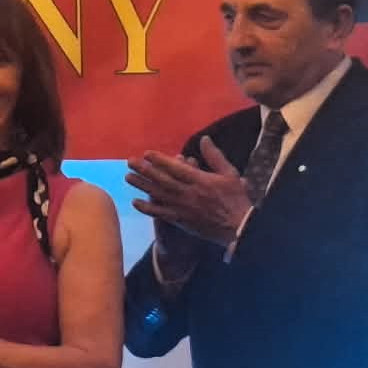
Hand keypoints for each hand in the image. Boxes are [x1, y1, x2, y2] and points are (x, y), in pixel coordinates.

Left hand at [125, 138, 252, 248]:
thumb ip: (215, 156)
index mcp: (200, 180)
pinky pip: (161, 213)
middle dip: (144, 170)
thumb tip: (204, 139)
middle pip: (162, 179)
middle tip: (129, 162)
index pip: (175, 168)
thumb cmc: (236, 199)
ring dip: (142, 185)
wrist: (239, 228)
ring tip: (128, 177)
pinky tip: (135, 202)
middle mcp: (189, 193)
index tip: (146, 153)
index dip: (159, 160)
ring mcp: (183, 208)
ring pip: (158, 194)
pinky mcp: (182, 221)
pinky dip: (148, 208)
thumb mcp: (229, 174)